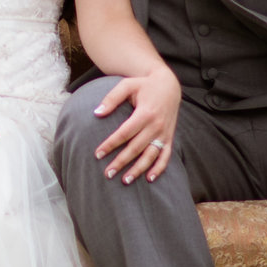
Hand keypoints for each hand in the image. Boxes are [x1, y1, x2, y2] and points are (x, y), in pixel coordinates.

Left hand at [90, 66, 179, 183]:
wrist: (169, 85)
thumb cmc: (144, 85)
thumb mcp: (126, 85)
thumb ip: (111, 99)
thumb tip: (96, 113)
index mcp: (145, 113)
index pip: (124, 133)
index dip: (110, 144)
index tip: (98, 154)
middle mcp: (156, 126)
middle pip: (136, 148)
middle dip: (121, 162)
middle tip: (107, 173)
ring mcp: (164, 133)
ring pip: (151, 156)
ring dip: (138, 169)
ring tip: (125, 180)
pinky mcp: (170, 137)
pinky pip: (166, 156)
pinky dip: (159, 168)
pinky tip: (150, 179)